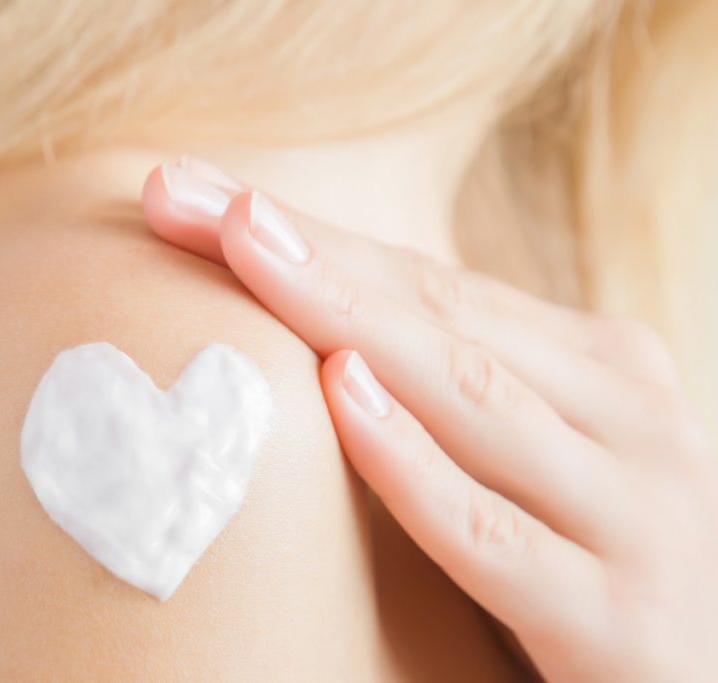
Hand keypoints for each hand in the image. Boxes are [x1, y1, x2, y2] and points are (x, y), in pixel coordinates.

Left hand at [141, 157, 717, 680]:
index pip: (428, 282)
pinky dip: (412, 462)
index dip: (310, 234)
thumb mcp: (534, 457)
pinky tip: (341, 395)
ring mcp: (633, 513)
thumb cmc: (597, 559)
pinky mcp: (617, 622)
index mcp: (599, 366)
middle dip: (298, 249)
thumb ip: (457, 392)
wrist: (706, 678)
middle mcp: (626, 416)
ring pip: (465, 394)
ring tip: (245, 242)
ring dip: (343, 312)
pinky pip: (489, 536)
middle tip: (180, 193)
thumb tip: (318, 332)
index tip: (196, 192)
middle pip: (432, 313)